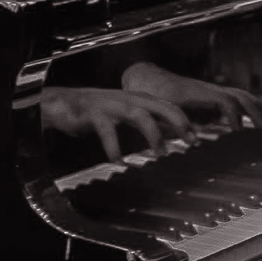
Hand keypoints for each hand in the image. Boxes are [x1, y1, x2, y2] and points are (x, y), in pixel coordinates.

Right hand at [41, 87, 194, 161]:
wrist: (64, 104)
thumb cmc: (98, 112)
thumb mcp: (125, 114)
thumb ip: (145, 120)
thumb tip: (167, 136)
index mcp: (138, 99)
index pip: (168, 106)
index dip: (184, 120)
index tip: (196, 137)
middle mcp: (129, 99)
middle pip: (161, 106)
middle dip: (178, 122)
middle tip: (190, 141)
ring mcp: (112, 105)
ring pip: (139, 115)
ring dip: (153, 134)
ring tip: (160, 153)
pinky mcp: (95, 114)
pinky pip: (108, 131)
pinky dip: (115, 147)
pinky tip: (118, 162)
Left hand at [122, 62, 261, 128]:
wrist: (147, 78)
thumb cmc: (153, 96)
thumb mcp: (162, 111)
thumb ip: (176, 125)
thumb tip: (193, 141)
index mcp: (200, 93)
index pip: (225, 100)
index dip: (234, 115)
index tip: (239, 131)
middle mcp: (210, 89)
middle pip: (240, 96)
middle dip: (256, 111)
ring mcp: (212, 90)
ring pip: (241, 95)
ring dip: (258, 107)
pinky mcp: (211, 95)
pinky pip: (236, 98)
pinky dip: (250, 106)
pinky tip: (257, 117)